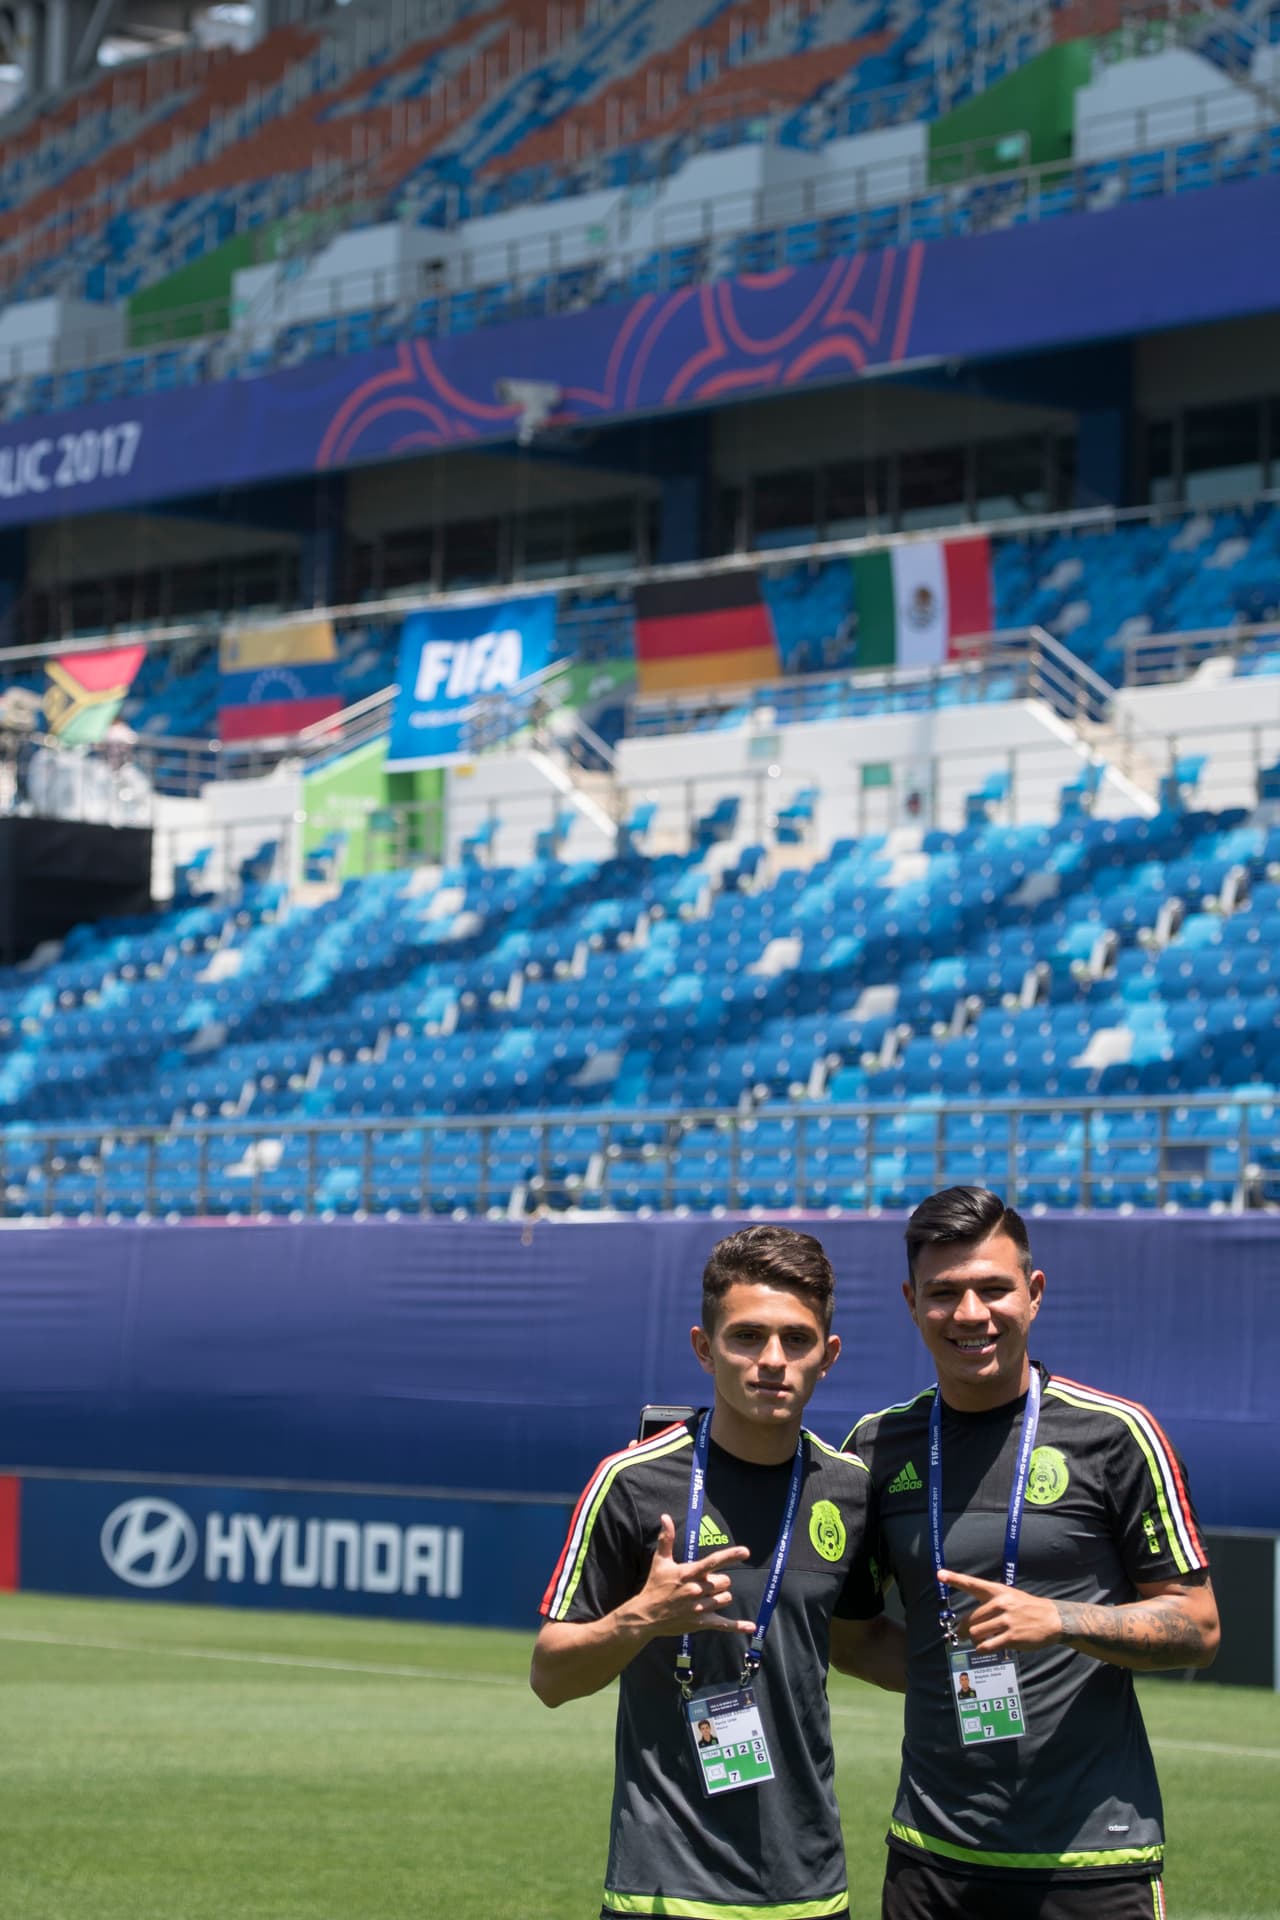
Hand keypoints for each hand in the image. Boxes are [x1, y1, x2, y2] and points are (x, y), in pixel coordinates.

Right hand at [631, 1513, 755, 1640]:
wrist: (646, 1615)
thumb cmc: (655, 1586)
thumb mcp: (660, 1561)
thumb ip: (667, 1539)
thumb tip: (665, 1517)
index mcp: (689, 1573)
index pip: (713, 1562)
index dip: (730, 1556)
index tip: (745, 1551)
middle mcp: (697, 1590)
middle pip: (724, 1581)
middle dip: (719, 1581)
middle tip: (705, 1583)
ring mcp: (700, 1607)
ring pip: (726, 1598)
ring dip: (721, 1596)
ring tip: (706, 1597)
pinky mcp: (701, 1622)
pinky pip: (723, 1624)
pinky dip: (738, 1626)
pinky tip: (750, 1627)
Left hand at [938, 1568, 1063, 1651]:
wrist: (1052, 1619)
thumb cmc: (1026, 1608)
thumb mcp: (1009, 1597)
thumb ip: (989, 1605)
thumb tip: (968, 1623)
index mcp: (998, 1591)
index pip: (973, 1584)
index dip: (955, 1579)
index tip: (940, 1574)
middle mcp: (1001, 1604)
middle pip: (971, 1619)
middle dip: (964, 1629)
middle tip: (961, 1635)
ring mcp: (1006, 1621)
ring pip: (977, 1633)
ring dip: (975, 1639)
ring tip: (978, 1640)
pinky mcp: (1012, 1637)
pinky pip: (987, 1645)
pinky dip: (982, 1648)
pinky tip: (985, 1647)